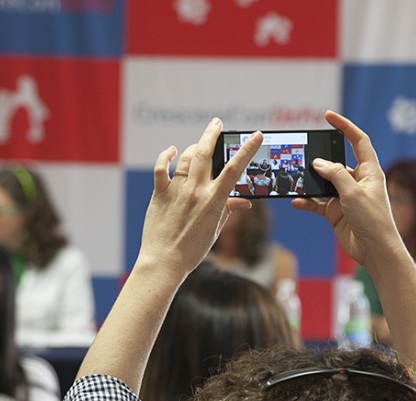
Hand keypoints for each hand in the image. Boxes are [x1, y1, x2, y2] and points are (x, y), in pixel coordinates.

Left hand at [138, 118, 262, 278]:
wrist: (164, 262)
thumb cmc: (192, 250)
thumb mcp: (215, 229)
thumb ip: (228, 210)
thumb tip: (244, 202)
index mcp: (213, 201)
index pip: (234, 169)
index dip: (247, 149)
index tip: (256, 135)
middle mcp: (195, 191)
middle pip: (206, 152)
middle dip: (213, 133)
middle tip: (217, 123)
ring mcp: (176, 191)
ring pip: (186, 157)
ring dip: (194, 147)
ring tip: (200, 144)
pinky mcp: (159, 193)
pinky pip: (161, 168)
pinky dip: (166, 156)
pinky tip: (172, 151)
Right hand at [290, 111, 404, 268]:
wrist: (375, 250)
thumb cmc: (373, 220)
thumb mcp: (353, 193)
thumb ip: (335, 175)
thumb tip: (318, 163)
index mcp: (369, 171)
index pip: (358, 141)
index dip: (345, 127)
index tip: (328, 116)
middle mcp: (357, 182)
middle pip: (335, 163)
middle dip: (320, 160)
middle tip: (303, 156)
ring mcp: (345, 197)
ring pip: (323, 184)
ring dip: (310, 183)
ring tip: (295, 180)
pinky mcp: (335, 212)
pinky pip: (317, 203)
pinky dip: (306, 202)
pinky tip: (296, 202)